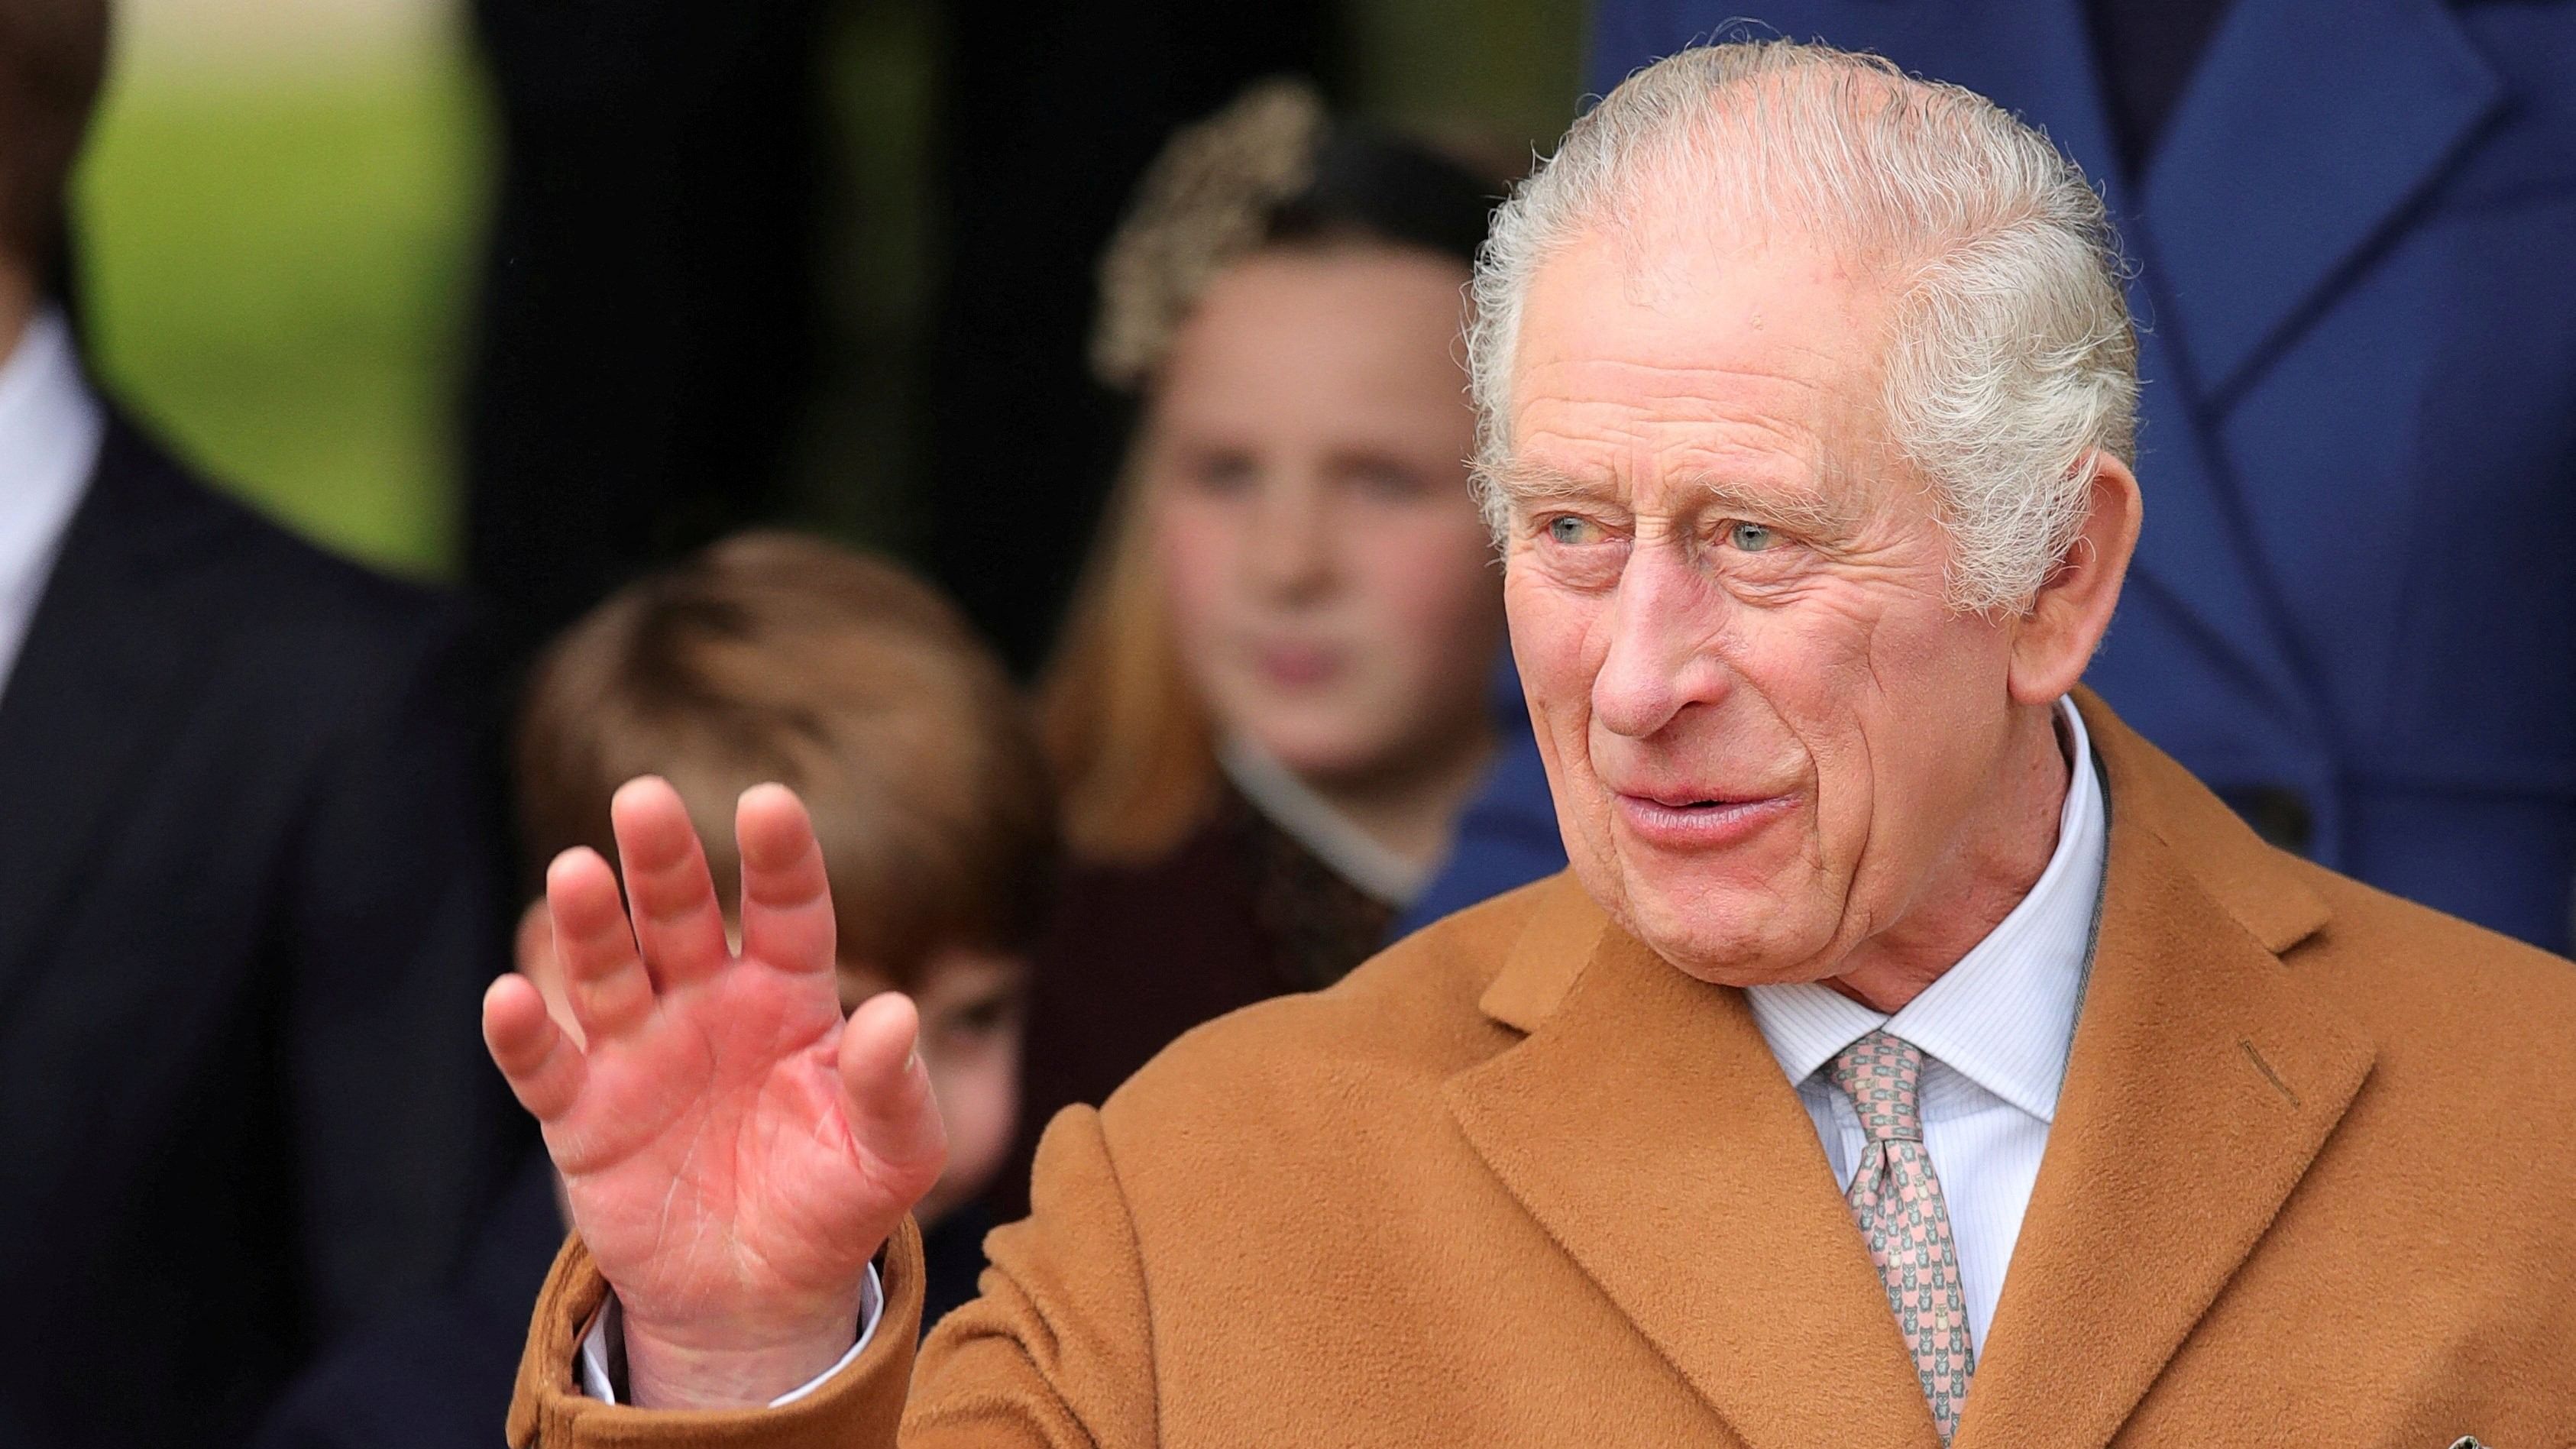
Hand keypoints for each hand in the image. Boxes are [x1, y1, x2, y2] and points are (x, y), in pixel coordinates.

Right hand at [483, 778, 946, 1407]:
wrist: (761, 1297)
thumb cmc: (835, 1203)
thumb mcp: (892, 1156)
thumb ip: (895, 1088)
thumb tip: (898, 1015)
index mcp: (790, 995)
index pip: (789, 909)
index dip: (778, 857)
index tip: (768, 803)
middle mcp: (709, 1003)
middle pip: (682, 915)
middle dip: (664, 859)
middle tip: (644, 798)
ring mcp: (640, 1052)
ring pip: (609, 970)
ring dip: (590, 923)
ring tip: (575, 871)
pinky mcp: (584, 1115)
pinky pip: (547, 1067)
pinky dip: (524, 1034)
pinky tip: (511, 995)